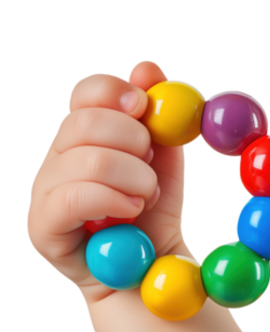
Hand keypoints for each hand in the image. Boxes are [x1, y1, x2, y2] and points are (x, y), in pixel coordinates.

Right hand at [27, 59, 195, 304]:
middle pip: (85, 121)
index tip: (143, 105)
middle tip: (151, 164)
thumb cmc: (152, 207)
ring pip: (87, 159)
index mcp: (85, 131)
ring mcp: (44, 190)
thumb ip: (158, 114)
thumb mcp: (164, 156)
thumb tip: (147, 68)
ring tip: (144, 196)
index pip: (86, 92)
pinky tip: (129, 210)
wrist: (149, 263)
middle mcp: (57, 155)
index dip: (115, 91)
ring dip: (134, 177)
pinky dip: (113, 199)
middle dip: (133, 140)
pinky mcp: (41, 226)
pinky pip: (74, 197)